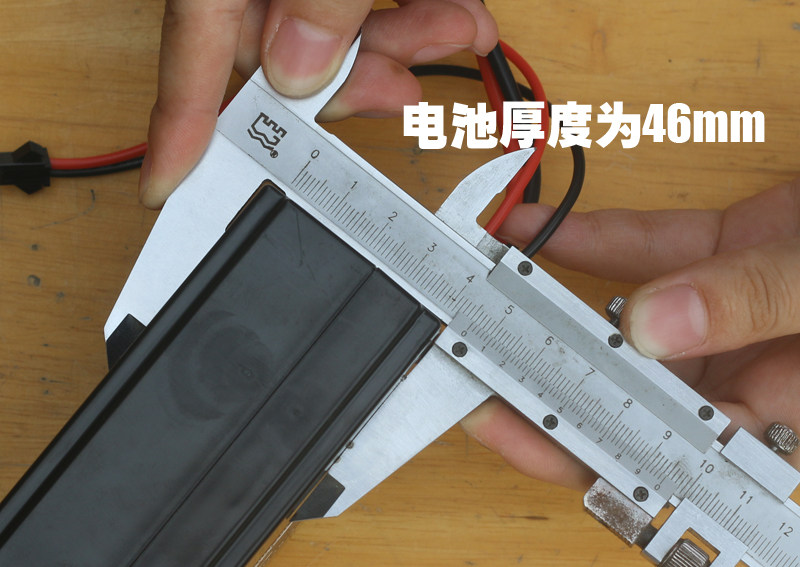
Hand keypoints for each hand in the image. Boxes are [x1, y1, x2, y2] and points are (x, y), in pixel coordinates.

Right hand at [139, 0, 497, 207]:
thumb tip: (297, 71)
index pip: (194, 55)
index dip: (181, 130)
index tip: (170, 191)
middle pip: (282, 51)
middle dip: (353, 81)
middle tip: (402, 90)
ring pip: (336, 30)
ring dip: (402, 45)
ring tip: (462, 31)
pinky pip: (368, 0)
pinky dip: (415, 10)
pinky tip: (460, 14)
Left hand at [461, 179, 799, 489]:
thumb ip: (751, 304)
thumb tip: (653, 325)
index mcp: (770, 410)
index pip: (658, 453)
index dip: (574, 445)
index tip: (509, 424)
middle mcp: (736, 369)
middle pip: (620, 390)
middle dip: (540, 374)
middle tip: (473, 354)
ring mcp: (719, 312)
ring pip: (620, 318)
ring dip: (555, 299)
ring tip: (490, 286)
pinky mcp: (714, 257)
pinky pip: (643, 252)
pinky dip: (592, 239)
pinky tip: (538, 228)